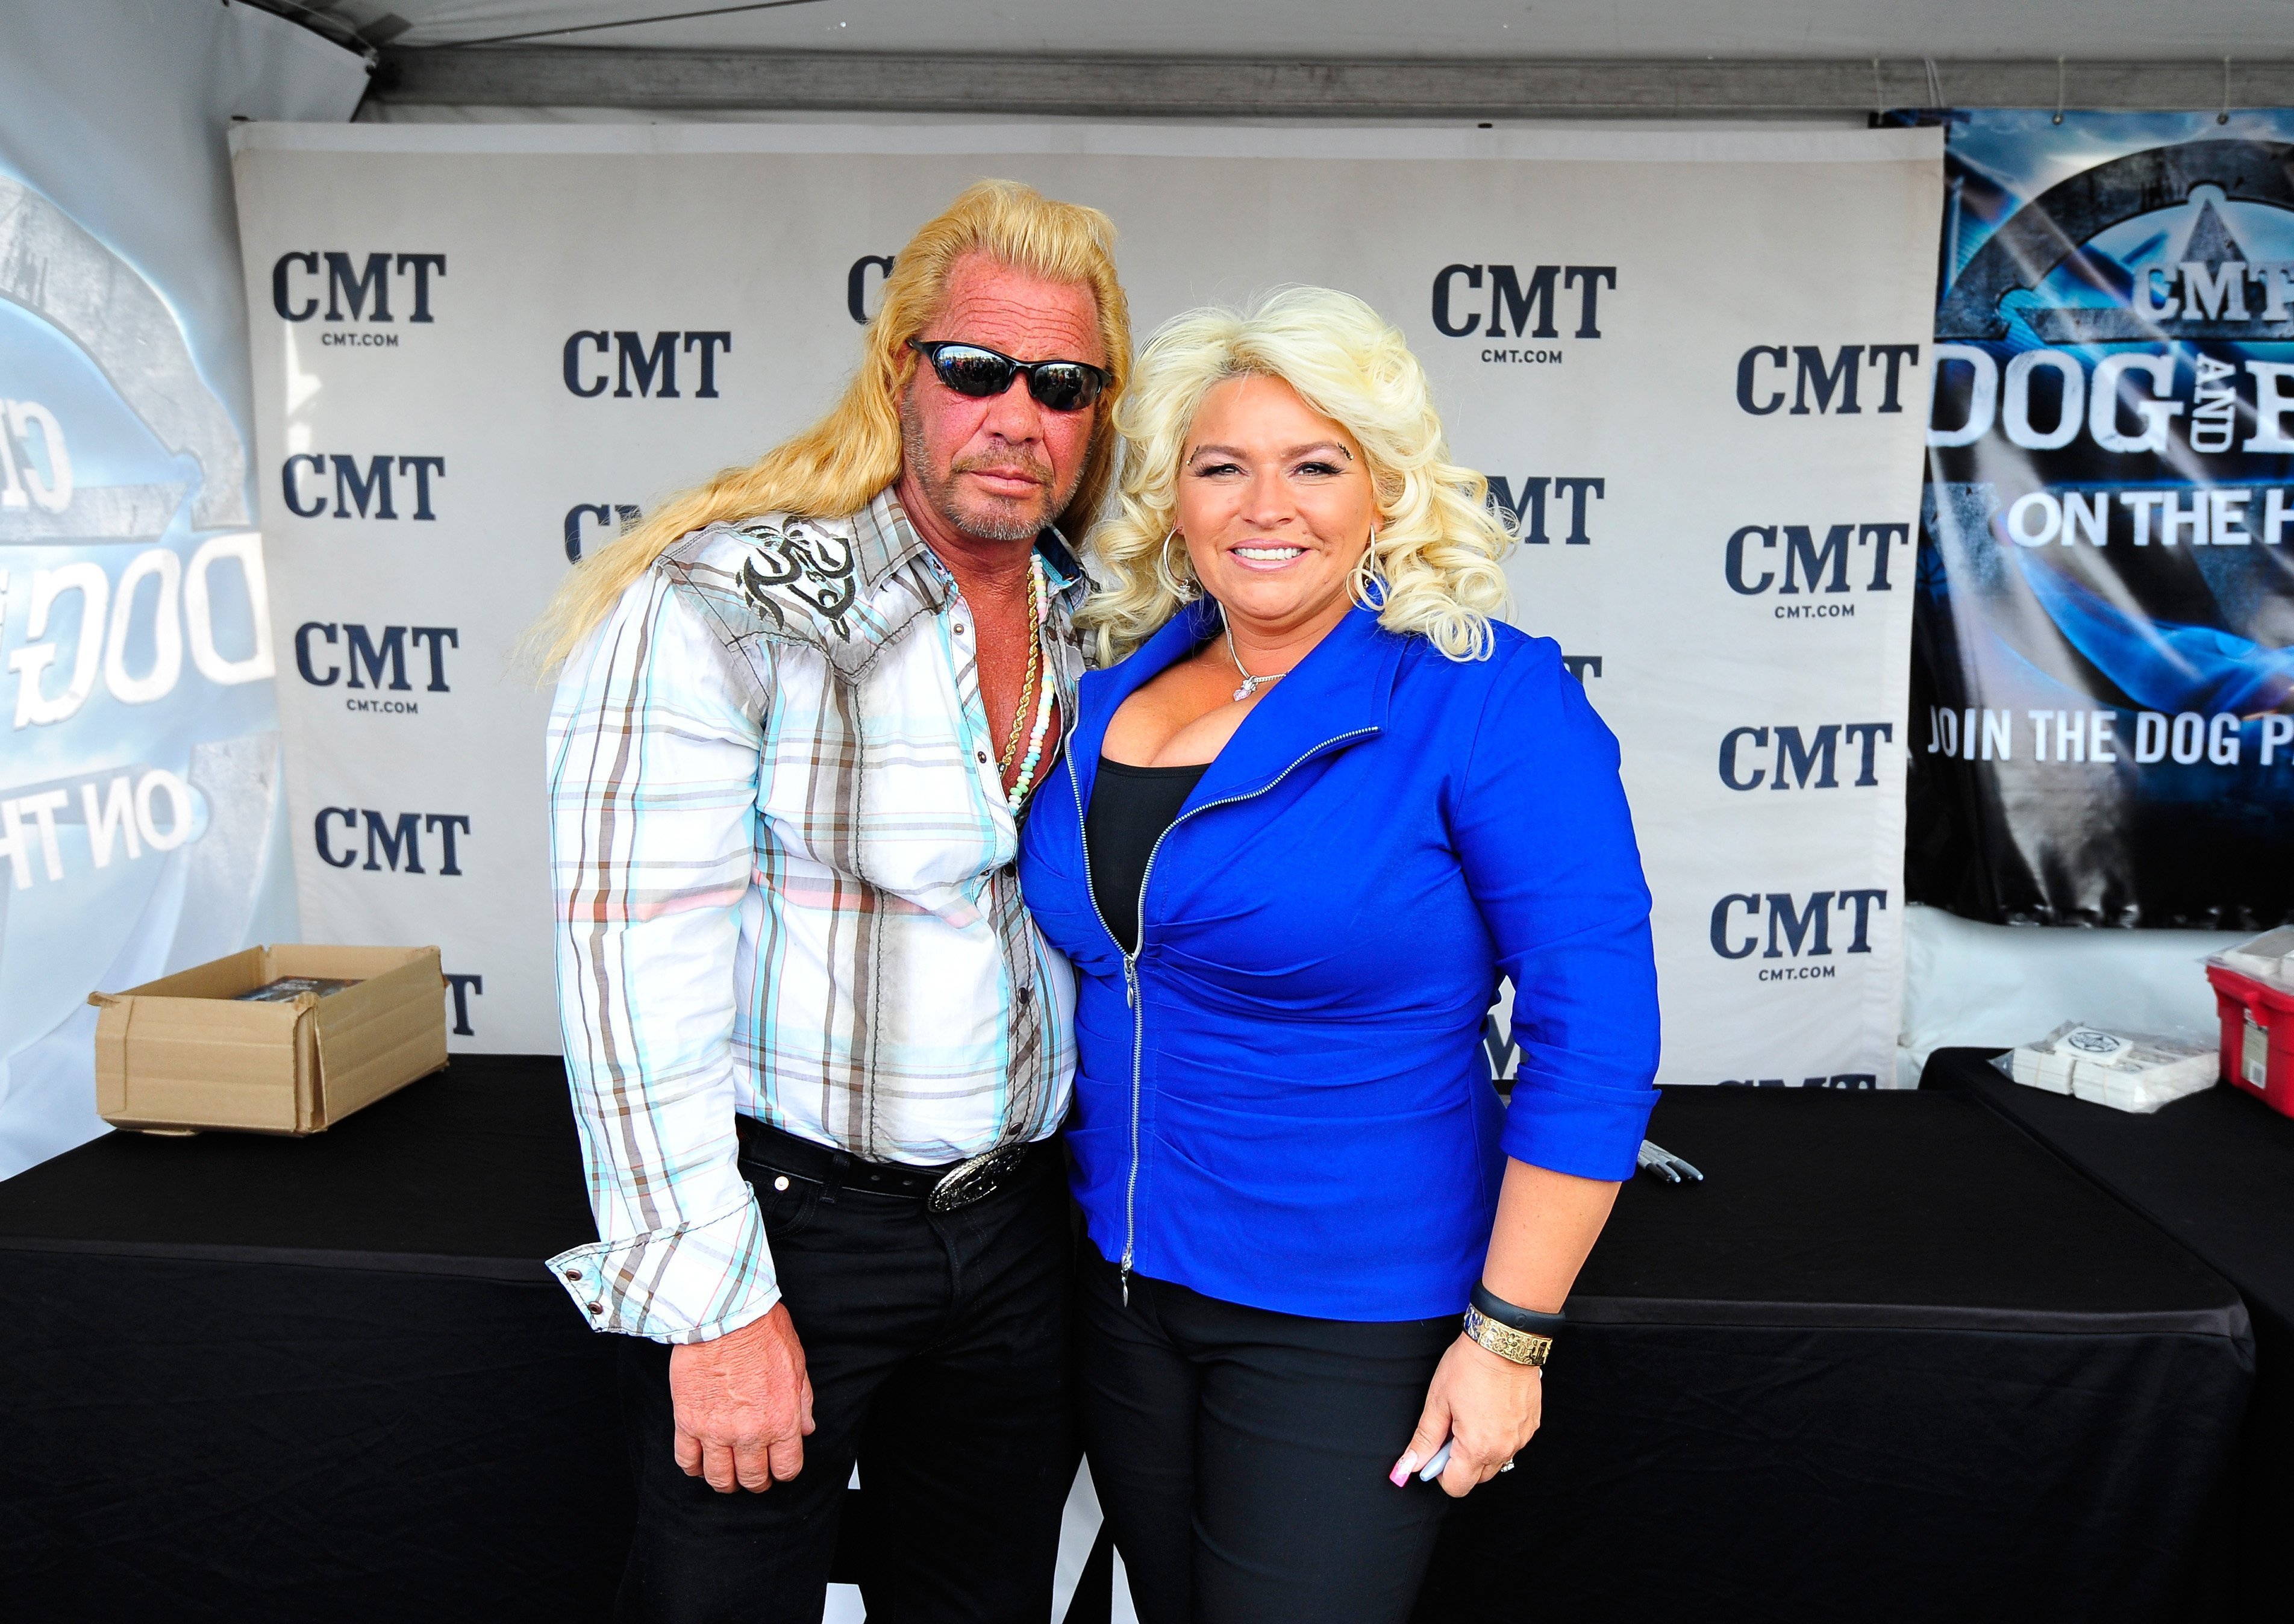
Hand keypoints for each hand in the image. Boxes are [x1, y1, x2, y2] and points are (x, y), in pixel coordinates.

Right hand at [669, 1302, 814, 1492]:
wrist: (723, 1314)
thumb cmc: (762, 1331)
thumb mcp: (796, 1365)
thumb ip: (802, 1403)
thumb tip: (805, 1430)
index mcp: (781, 1420)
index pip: (787, 1469)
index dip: (784, 1472)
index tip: (779, 1468)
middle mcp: (749, 1433)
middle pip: (752, 1479)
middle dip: (756, 1482)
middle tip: (754, 1475)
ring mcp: (716, 1431)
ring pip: (718, 1478)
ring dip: (725, 1481)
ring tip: (727, 1474)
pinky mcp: (687, 1422)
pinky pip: (686, 1460)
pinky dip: (693, 1467)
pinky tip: (699, 1462)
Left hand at [1389, 1333, 1541, 1497]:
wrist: (1504, 1341)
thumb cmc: (1469, 1366)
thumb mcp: (1438, 1401)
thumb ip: (1424, 1439)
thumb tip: (1409, 1466)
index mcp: (1477, 1447)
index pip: (1457, 1486)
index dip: (1440, 1473)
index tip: (1435, 1451)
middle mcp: (1504, 1449)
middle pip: (1478, 1477)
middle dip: (1461, 1462)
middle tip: (1452, 1430)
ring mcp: (1521, 1438)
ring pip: (1496, 1461)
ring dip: (1481, 1450)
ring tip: (1472, 1416)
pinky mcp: (1532, 1425)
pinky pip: (1512, 1444)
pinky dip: (1499, 1436)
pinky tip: (1490, 1410)